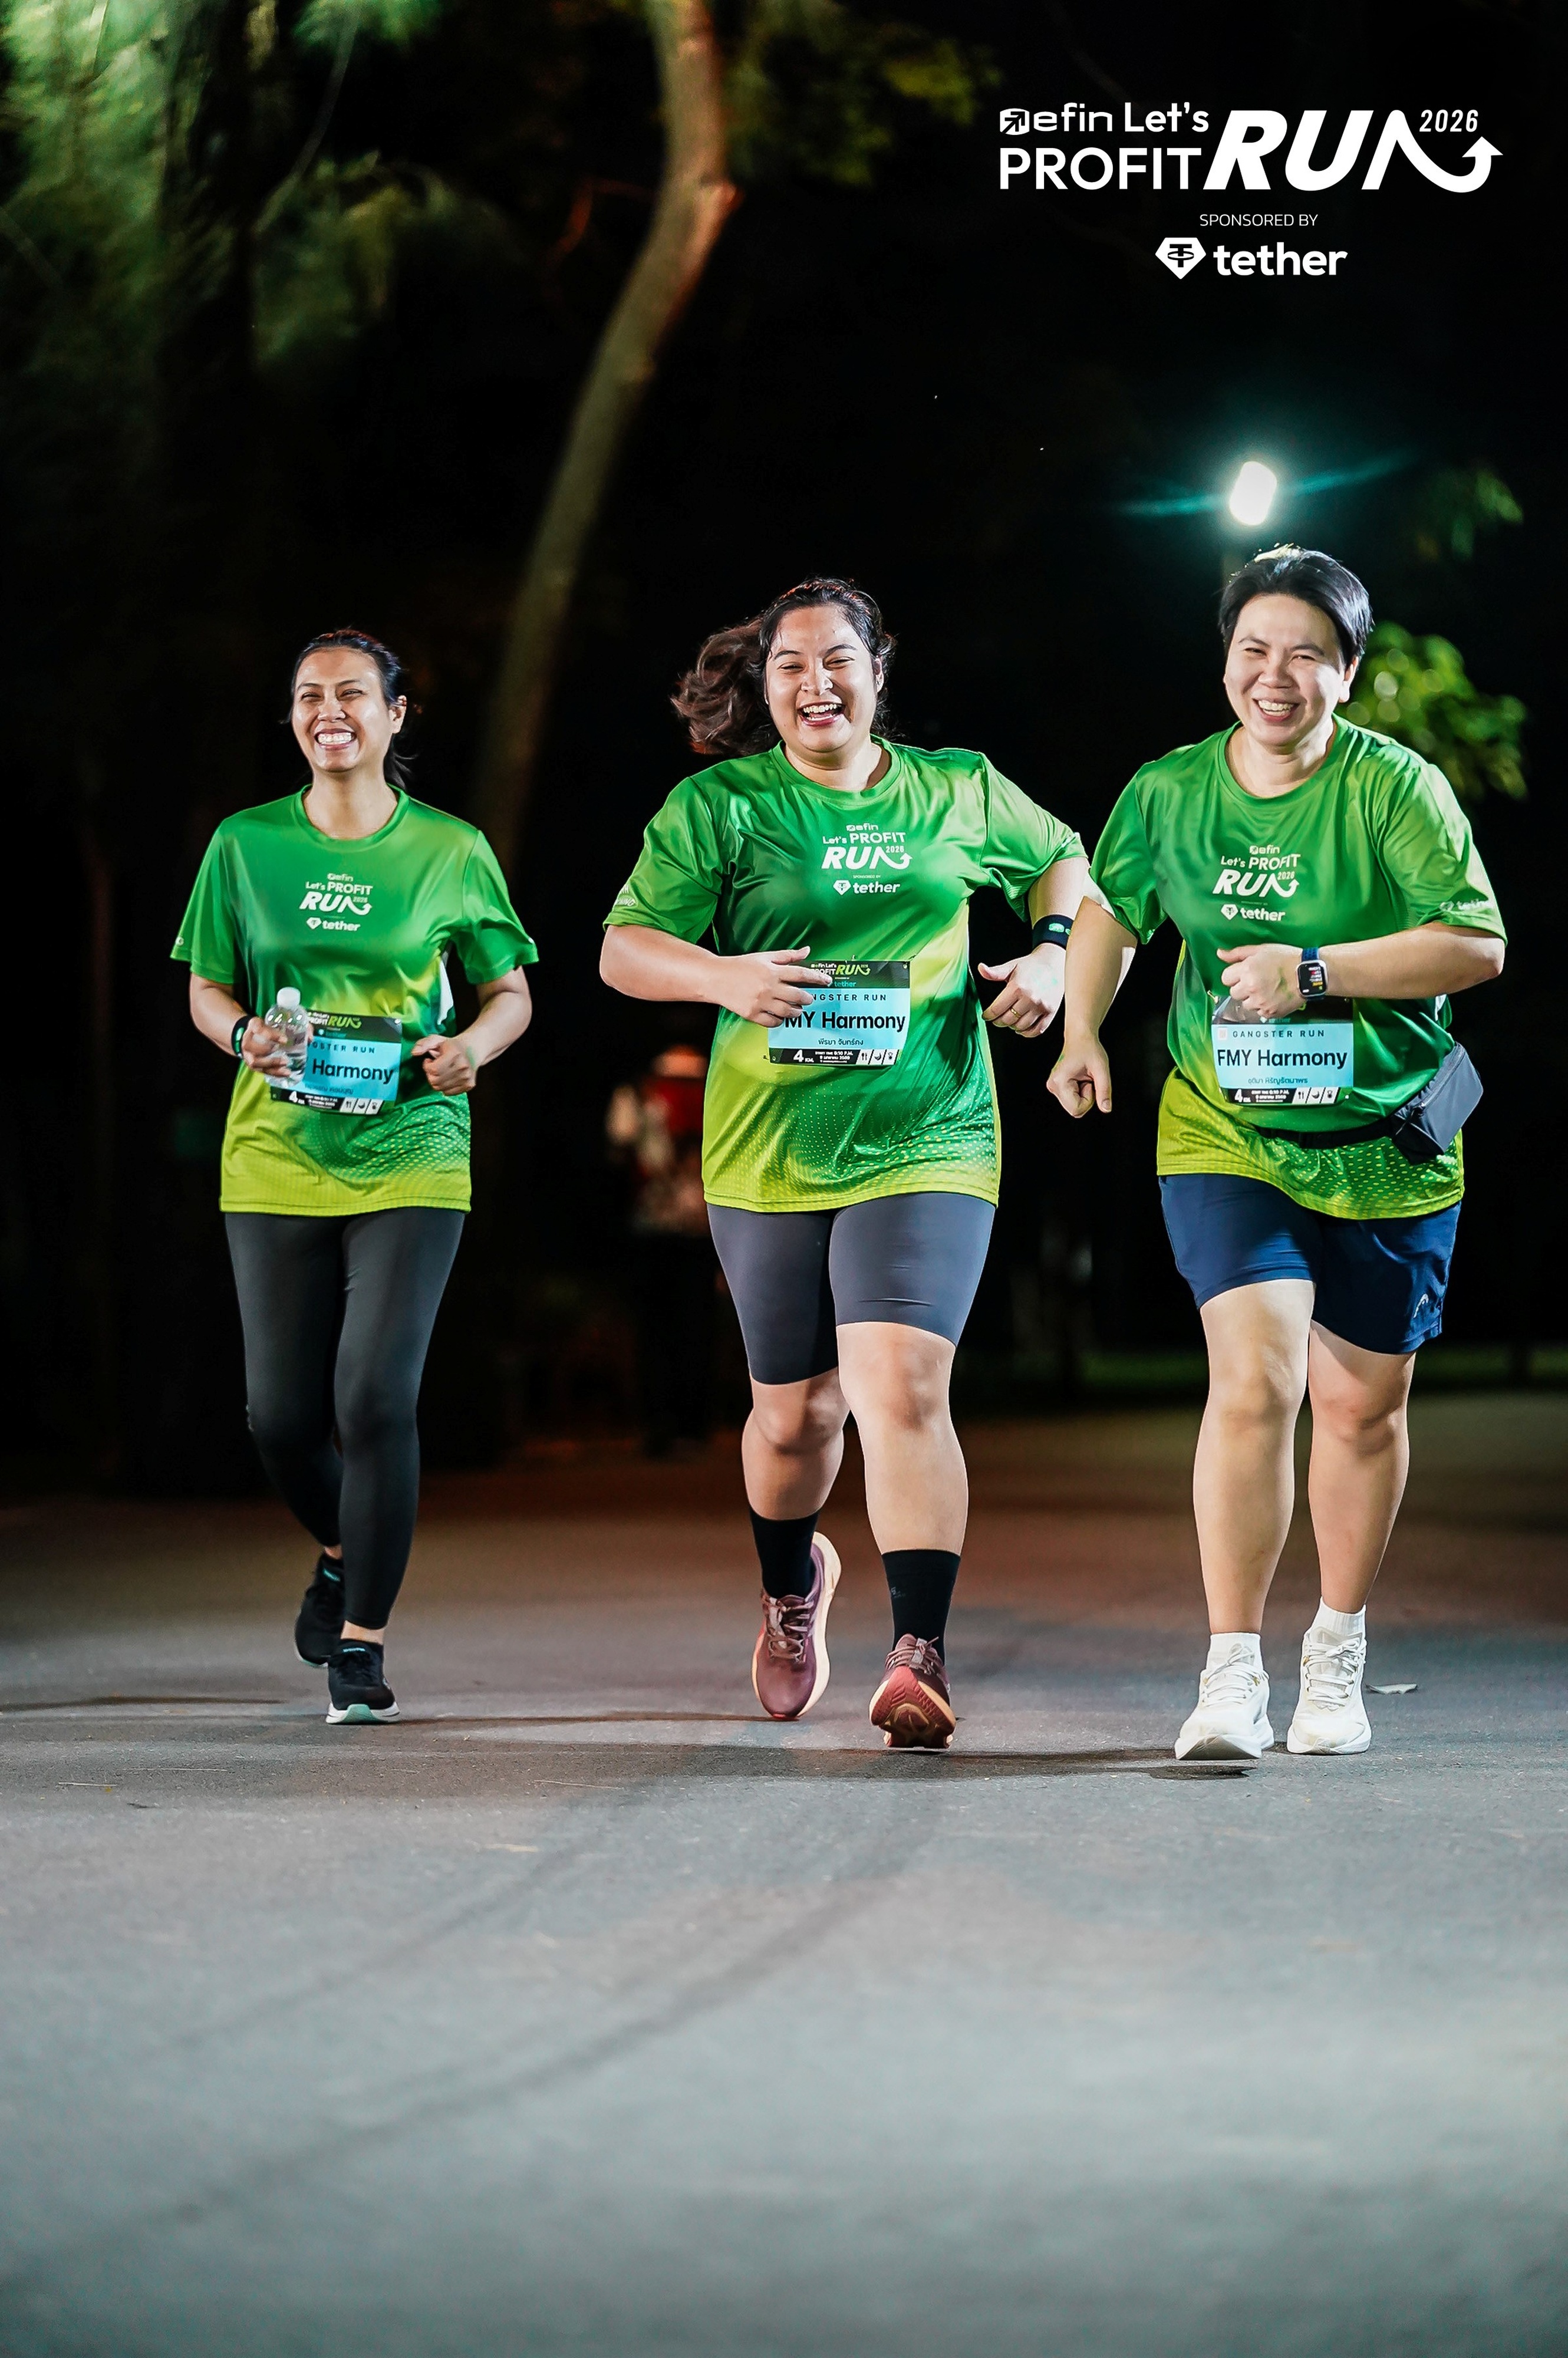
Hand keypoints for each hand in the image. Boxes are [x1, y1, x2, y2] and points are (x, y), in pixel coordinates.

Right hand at [239, 1018, 294, 1077]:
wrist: (251, 1033)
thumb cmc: (268, 1026)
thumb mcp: (277, 1020)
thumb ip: (296, 1025)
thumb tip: (310, 1038)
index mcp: (254, 1025)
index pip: (259, 1028)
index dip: (271, 1035)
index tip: (284, 1040)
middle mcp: (247, 1039)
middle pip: (251, 1046)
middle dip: (268, 1050)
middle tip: (284, 1053)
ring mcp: (247, 1052)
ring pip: (255, 1061)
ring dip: (271, 1064)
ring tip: (285, 1064)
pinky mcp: (251, 1062)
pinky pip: (260, 1070)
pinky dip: (273, 1072)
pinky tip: (284, 1073)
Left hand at [413, 1035, 477, 1094]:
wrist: (474, 1049)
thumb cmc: (453, 1045)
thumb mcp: (436, 1040)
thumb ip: (423, 1044)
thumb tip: (414, 1052)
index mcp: (455, 1054)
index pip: (434, 1070)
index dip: (427, 1066)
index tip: (429, 1060)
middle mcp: (463, 1067)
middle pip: (435, 1081)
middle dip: (430, 1075)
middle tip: (435, 1067)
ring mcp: (467, 1077)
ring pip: (440, 1088)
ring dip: (437, 1080)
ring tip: (442, 1070)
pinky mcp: (469, 1085)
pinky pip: (448, 1092)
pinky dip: (444, 1086)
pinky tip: (448, 1076)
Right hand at [717, 946, 833, 1027]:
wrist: (716, 978)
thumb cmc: (740, 966)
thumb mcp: (764, 956)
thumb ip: (787, 955)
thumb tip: (807, 950)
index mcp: (773, 970)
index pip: (801, 974)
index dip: (817, 977)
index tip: (828, 981)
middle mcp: (769, 987)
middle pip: (797, 995)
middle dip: (807, 998)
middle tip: (809, 998)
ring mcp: (761, 1002)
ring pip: (787, 1011)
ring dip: (796, 1011)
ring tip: (798, 1010)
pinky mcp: (752, 1013)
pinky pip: (772, 1022)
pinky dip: (779, 1021)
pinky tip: (781, 1017)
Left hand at [979, 947, 1062, 1038]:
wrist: (1055, 963)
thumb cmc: (1032, 965)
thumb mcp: (1011, 966)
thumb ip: (995, 972)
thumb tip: (981, 969)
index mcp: (1017, 987)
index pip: (997, 1009)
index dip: (989, 1015)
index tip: (986, 1016)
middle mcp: (1030, 999)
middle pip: (1008, 1020)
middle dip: (999, 1021)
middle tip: (996, 1019)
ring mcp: (1041, 1007)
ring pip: (1021, 1026)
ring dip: (1012, 1026)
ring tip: (1009, 1021)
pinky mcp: (1050, 1012)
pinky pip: (1037, 1030)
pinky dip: (1027, 1033)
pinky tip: (1022, 1028)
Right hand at [1048, 1034, 1112, 1117]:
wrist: (1080, 1036)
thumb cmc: (1089, 1048)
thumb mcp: (1101, 1070)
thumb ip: (1104, 1091)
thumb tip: (1106, 1109)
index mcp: (1060, 1082)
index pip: (1076, 1109)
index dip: (1089, 1099)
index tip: (1090, 1082)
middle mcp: (1053, 1086)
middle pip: (1075, 1110)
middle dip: (1086, 1098)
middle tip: (1088, 1079)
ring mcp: (1054, 1087)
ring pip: (1074, 1106)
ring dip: (1084, 1094)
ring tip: (1084, 1077)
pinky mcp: (1057, 1086)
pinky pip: (1072, 1099)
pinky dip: (1080, 1092)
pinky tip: (1080, 1078)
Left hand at [1217, 943, 1304, 1019]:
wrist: (1309, 973)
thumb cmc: (1286, 958)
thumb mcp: (1261, 950)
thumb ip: (1237, 953)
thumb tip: (1219, 954)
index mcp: (1247, 970)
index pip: (1225, 978)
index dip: (1234, 975)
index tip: (1244, 973)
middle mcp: (1251, 988)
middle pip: (1234, 993)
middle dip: (1242, 987)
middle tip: (1257, 980)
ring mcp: (1260, 1002)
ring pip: (1245, 1004)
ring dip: (1252, 998)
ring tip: (1267, 989)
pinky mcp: (1269, 1013)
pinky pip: (1258, 1012)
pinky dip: (1264, 1007)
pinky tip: (1273, 996)